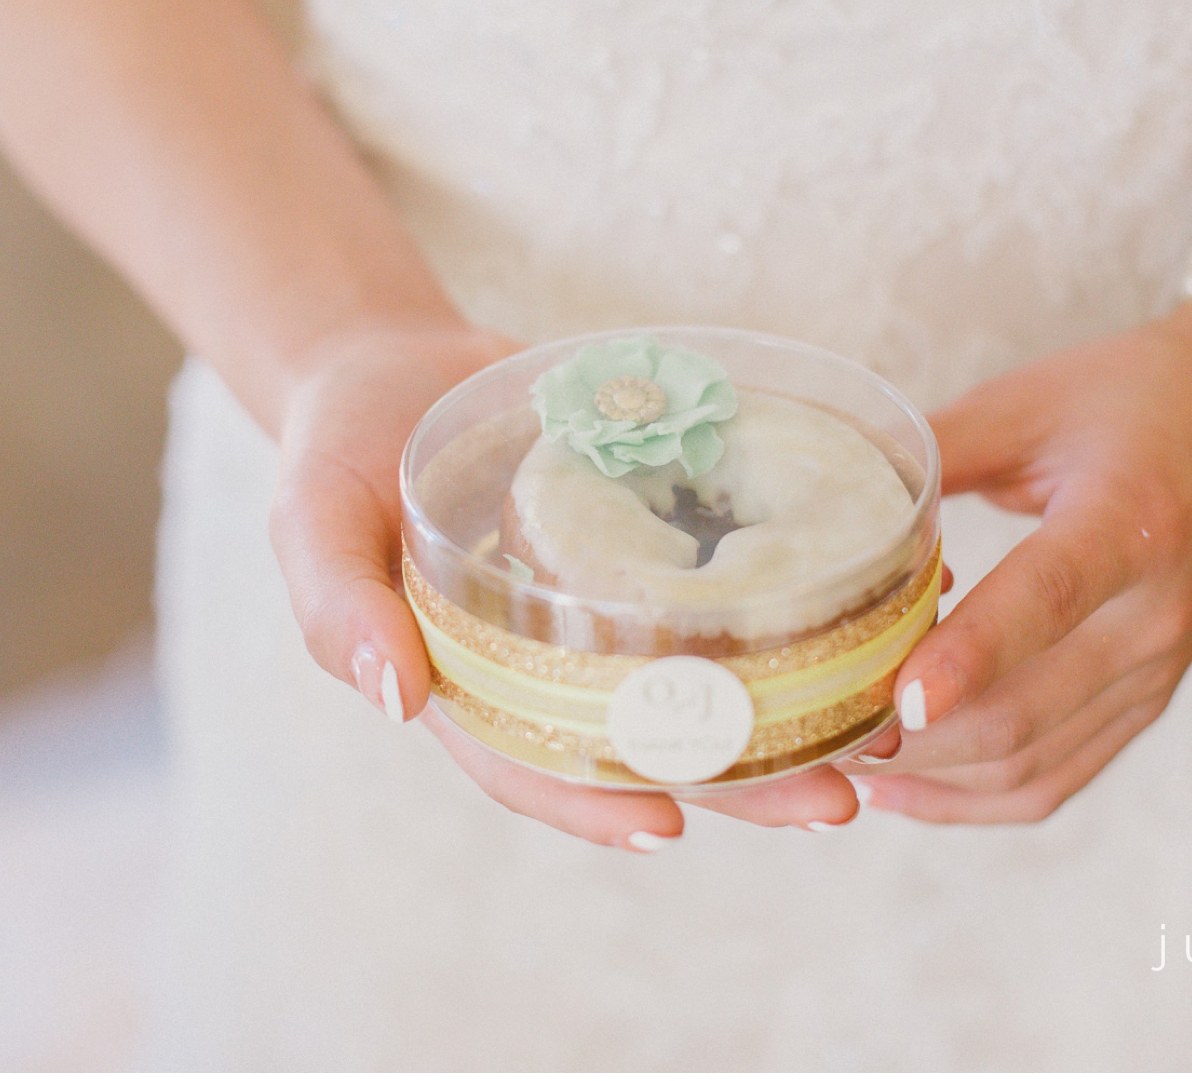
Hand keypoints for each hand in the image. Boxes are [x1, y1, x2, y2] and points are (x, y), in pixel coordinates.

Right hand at [268, 322, 862, 848]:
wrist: (387, 363)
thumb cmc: (335, 449)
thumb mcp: (311, 520)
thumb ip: (337, 606)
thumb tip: (395, 698)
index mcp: (472, 681)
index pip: (536, 765)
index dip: (597, 804)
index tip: (673, 829)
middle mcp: (552, 659)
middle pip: (652, 739)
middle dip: (745, 782)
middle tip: (839, 801)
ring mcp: (607, 603)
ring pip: (706, 674)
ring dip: (791, 708)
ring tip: (880, 724)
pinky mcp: (650, 535)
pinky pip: (724, 582)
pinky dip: (793, 599)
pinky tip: (874, 598)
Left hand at [844, 255, 1191, 822]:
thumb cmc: (1138, 397)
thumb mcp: (1032, 401)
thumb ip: (931, 449)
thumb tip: (821, 487)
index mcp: (1131, 521)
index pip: (1044, 600)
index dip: (967, 657)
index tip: (895, 701)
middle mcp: (1155, 615)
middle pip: (1022, 713)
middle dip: (908, 741)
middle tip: (811, 734)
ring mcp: (1157, 672)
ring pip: (1028, 765)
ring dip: (927, 778)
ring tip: (833, 761)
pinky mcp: (1148, 702)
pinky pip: (1054, 780)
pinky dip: (972, 798)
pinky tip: (901, 787)